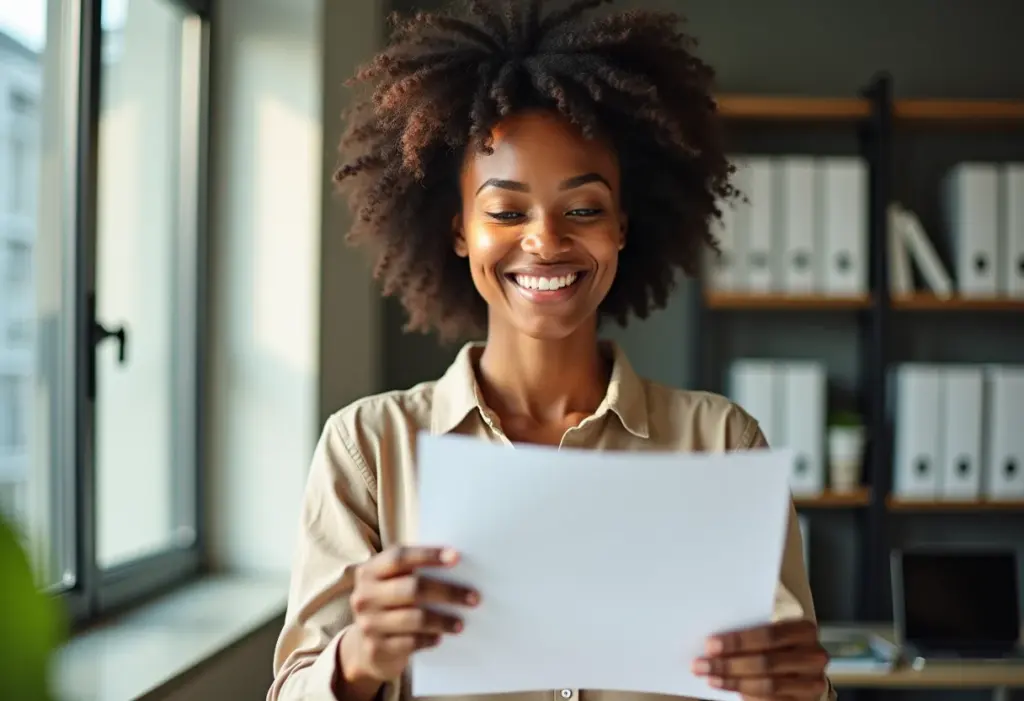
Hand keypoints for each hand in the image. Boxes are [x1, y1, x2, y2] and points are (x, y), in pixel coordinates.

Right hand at [340, 546, 478, 685]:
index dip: (428, 555)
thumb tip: (455, 563)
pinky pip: (410, 642)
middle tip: (473, 598)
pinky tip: (440, 638)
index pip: (399, 557)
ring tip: (461, 623)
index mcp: (369, 572)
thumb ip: (413, 572)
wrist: (363, 648)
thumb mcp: (392, 584)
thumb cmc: (390, 606)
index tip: (456, 557)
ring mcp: (368, 623)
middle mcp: (365, 595)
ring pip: (415, 618)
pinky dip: (429, 639)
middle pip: (412, 588)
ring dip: (443, 620)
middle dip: (447, 592)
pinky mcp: (376, 648)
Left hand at [691, 619, 829, 699]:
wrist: (802, 669)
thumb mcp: (770, 633)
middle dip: (729, 664)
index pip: (769, 634)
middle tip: (701, 665)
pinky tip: (731, 691)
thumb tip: (712, 642)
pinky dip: (748, 696)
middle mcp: (814, 656)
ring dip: (733, 683)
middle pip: (766, 662)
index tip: (710, 645)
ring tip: (711, 679)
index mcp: (805, 630)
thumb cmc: (777, 645)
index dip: (738, 641)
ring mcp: (812, 682)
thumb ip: (750, 634)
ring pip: (768, 685)